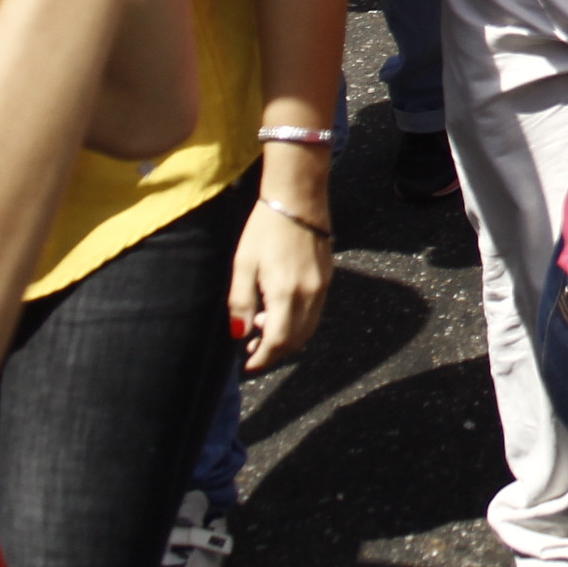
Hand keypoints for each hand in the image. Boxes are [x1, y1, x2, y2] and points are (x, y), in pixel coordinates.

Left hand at [232, 197, 333, 370]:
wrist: (298, 200)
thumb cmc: (264, 229)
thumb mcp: (243, 265)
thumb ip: (240, 302)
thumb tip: (239, 334)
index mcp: (286, 292)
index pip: (277, 341)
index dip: (262, 359)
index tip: (247, 366)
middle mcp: (310, 294)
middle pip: (296, 341)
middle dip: (274, 352)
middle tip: (251, 349)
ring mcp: (322, 287)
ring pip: (309, 329)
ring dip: (287, 339)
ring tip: (262, 325)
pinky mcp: (327, 279)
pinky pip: (315, 313)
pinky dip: (298, 323)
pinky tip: (280, 310)